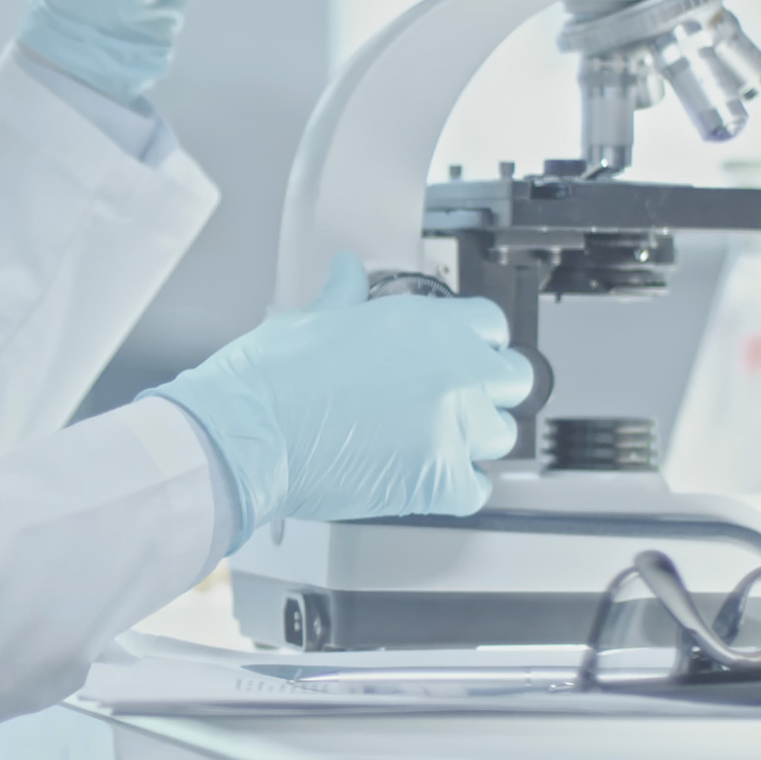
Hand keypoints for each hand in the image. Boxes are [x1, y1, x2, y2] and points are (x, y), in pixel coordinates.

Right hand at [144, 253, 531, 551]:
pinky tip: (424, 479)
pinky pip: (476, 488)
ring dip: (470, 440)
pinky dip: (455, 488)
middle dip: (488, 390)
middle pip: (514, 379)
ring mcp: (450, 426)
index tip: (461, 357)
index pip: (492, 326)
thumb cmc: (269, 380)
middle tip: (452, 402)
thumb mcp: (310, 318)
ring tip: (427, 443)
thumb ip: (345, 295)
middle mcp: (450, 370)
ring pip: (498, 436)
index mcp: (423, 323)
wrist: (246, 437)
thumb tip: (347, 270)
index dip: (476, 344)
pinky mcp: (439, 480)